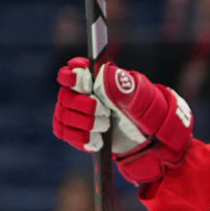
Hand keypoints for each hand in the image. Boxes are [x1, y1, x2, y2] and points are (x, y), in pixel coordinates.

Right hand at [52, 57, 193, 185]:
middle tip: (104, 111)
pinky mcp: (74, 131)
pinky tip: (98, 139)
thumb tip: (106, 75)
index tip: (82, 80)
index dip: (71, 75)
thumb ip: (123, 85)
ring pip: (64, 116)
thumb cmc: (142, 110)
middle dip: (84, 106)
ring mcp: (74, 112)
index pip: (71, 71)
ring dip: (86, 123)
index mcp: (93, 78)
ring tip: (105, 125)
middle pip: (65, 96)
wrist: (145, 135)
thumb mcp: (140, 97)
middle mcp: (79, 93)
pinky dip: (83, 138)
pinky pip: (66, 133)